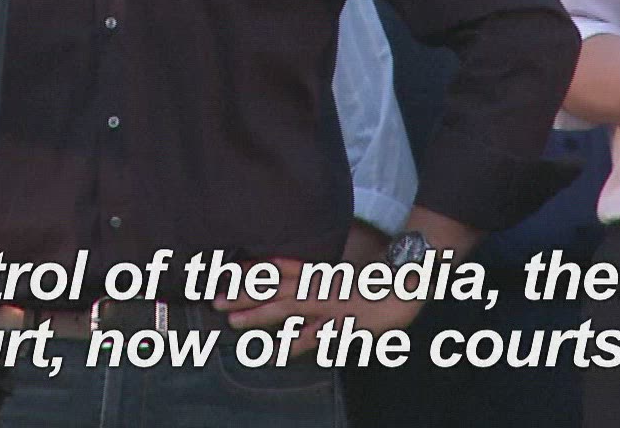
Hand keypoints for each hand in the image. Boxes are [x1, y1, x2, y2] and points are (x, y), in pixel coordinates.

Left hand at [215, 257, 421, 357]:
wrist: (403, 287)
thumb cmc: (371, 285)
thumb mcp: (337, 277)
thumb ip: (314, 280)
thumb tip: (289, 283)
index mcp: (316, 272)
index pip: (277, 267)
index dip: (250, 270)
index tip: (224, 273)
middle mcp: (318, 285)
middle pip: (274, 287)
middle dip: (244, 294)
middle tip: (215, 300)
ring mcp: (328, 303)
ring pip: (288, 307)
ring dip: (260, 314)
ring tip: (234, 322)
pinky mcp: (342, 322)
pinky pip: (316, 335)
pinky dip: (297, 343)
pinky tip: (278, 352)